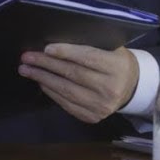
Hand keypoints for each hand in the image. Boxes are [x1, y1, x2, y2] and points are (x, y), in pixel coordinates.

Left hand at [18, 44, 138, 123]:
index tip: (46, 48)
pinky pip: (67, 104)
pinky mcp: (93, 117)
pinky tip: (41, 83)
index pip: (88, 58)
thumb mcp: (111, 48)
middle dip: (46, 65)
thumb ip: (90, 45)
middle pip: (73, 74)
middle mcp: (110, 88)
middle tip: (27, 57)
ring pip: (66, 90)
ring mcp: (101, 106)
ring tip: (27, 70)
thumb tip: (57, 42)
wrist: (132, 87)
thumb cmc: (116, 62)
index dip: (66, 52)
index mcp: (116, 67)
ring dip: (43, 79)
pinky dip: (51, 92)